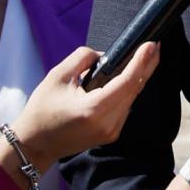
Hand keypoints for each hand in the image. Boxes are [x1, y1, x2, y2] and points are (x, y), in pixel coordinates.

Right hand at [4, 41, 159, 174]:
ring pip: (132, 99)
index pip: (126, 82)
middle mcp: (108, 123)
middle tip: (155, 46)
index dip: (141, 62)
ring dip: (139, 78)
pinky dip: (129, 91)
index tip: (151, 45)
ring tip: (146, 57)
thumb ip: (83, 58)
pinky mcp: (111, 134)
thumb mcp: (58, 77)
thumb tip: (105, 55)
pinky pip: (126, 107)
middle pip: (134, 90)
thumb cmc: (42, 111)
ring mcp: (111, 132)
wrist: (35, 145)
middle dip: (147, 66)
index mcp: (94, 109)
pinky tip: (131, 77)